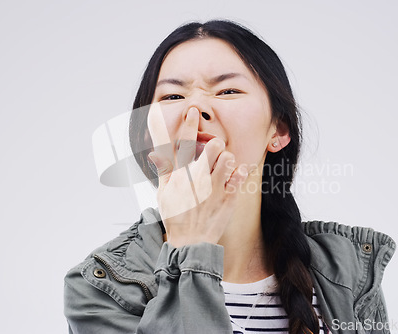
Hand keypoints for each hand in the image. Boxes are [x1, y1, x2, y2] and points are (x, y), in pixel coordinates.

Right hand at [147, 106, 248, 247]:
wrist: (191, 242)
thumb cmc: (176, 217)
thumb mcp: (163, 193)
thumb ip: (164, 169)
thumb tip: (157, 151)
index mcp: (179, 175)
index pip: (184, 143)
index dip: (189, 124)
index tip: (193, 111)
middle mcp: (197, 178)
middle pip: (213, 146)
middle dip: (215, 145)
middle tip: (215, 152)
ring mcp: (214, 187)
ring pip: (228, 157)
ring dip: (226, 159)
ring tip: (223, 168)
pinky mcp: (228, 197)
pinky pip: (239, 174)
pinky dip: (239, 172)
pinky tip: (233, 176)